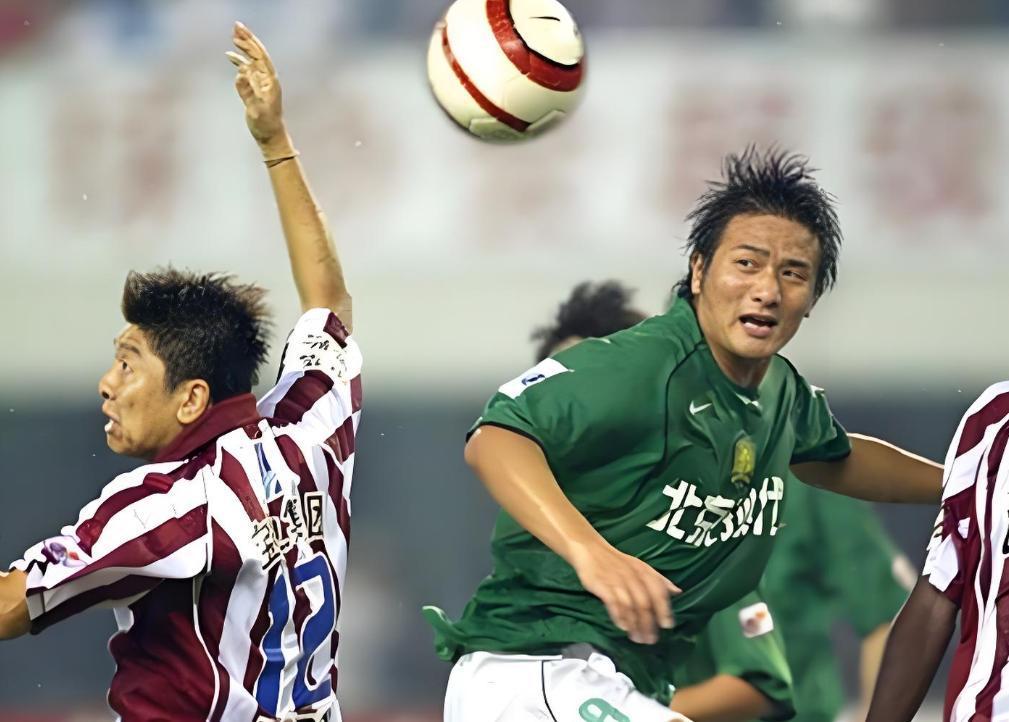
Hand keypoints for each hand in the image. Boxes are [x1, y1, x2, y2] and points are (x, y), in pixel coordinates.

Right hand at [227, 21, 286, 146]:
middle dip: (247, 40)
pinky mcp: (255, 88)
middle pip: (257, 54)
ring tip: (233, 36)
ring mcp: (261, 83)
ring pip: (252, 60)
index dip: (251, 44)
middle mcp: (267, 79)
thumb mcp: (256, 110)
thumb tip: (240, 73)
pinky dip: (240, 61)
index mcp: (270, 82)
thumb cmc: (266, 125)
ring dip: (244, 48)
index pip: (260, 57)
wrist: (270, 136)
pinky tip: (230, 55)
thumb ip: (248, 92)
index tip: (240, 34)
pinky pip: (247, 70)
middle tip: (236, 26)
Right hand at [569, 541, 679, 643]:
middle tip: (651, 640)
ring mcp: (616, 581)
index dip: (664, 609)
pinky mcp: (601, 585)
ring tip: (638, 639)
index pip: (658, 591)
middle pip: (644, 603)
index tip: (667, 626)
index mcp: (644, 571)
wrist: (590, 549)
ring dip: (635, 624)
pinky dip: (618, 616)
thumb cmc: (617, 562)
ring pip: (630, 606)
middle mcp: (632, 576)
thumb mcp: (640, 566)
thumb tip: (678, 592)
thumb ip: (658, 580)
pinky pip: (612, 602)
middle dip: (649, 624)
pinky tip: (622, 627)